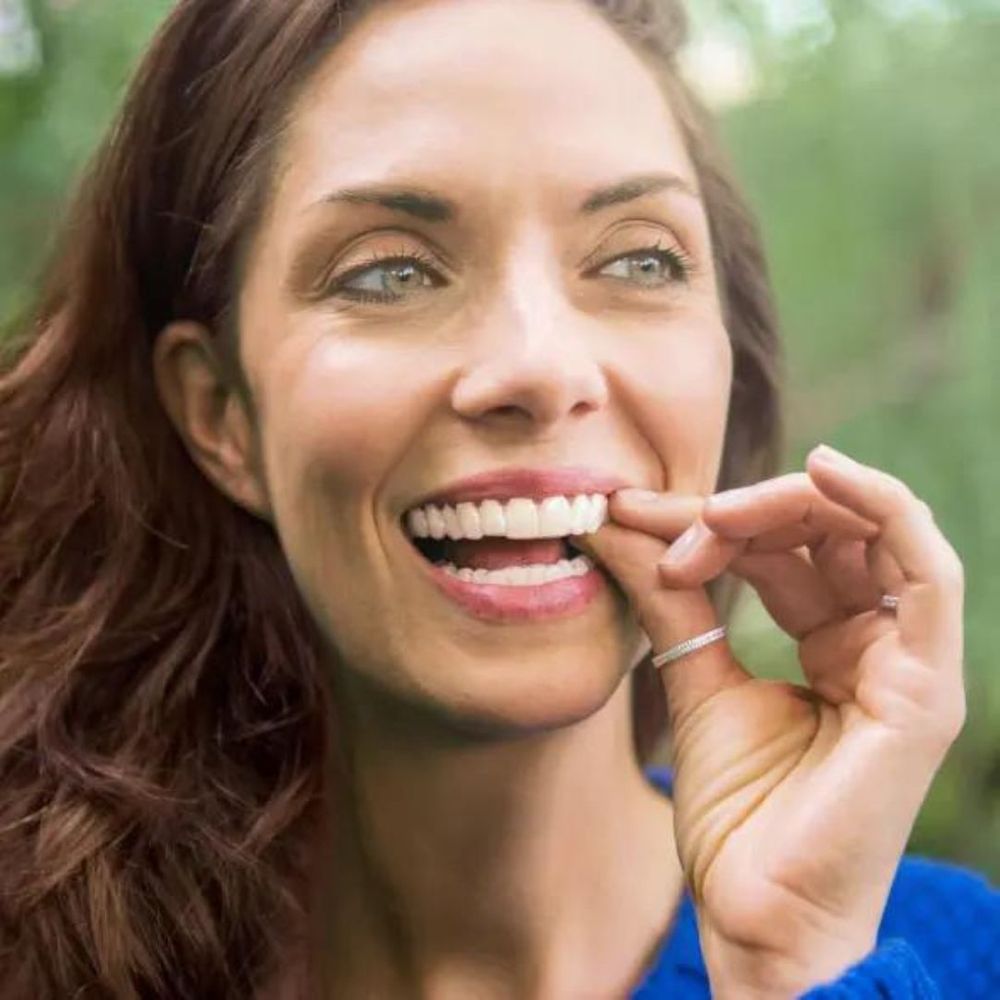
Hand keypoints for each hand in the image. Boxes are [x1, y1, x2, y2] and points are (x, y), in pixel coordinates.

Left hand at [574, 444, 965, 997]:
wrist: (756, 915)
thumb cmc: (737, 815)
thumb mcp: (694, 681)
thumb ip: (669, 600)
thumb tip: (617, 523)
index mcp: (833, 645)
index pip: (783, 551)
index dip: (713, 523)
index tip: (632, 518)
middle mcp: (876, 645)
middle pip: (827, 531)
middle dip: (745, 510)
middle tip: (667, 521)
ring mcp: (909, 664)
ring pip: (871, 533)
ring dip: (787, 505)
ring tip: (711, 512)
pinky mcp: (926, 687)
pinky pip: (929, 572)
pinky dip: (884, 506)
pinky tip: (826, 468)